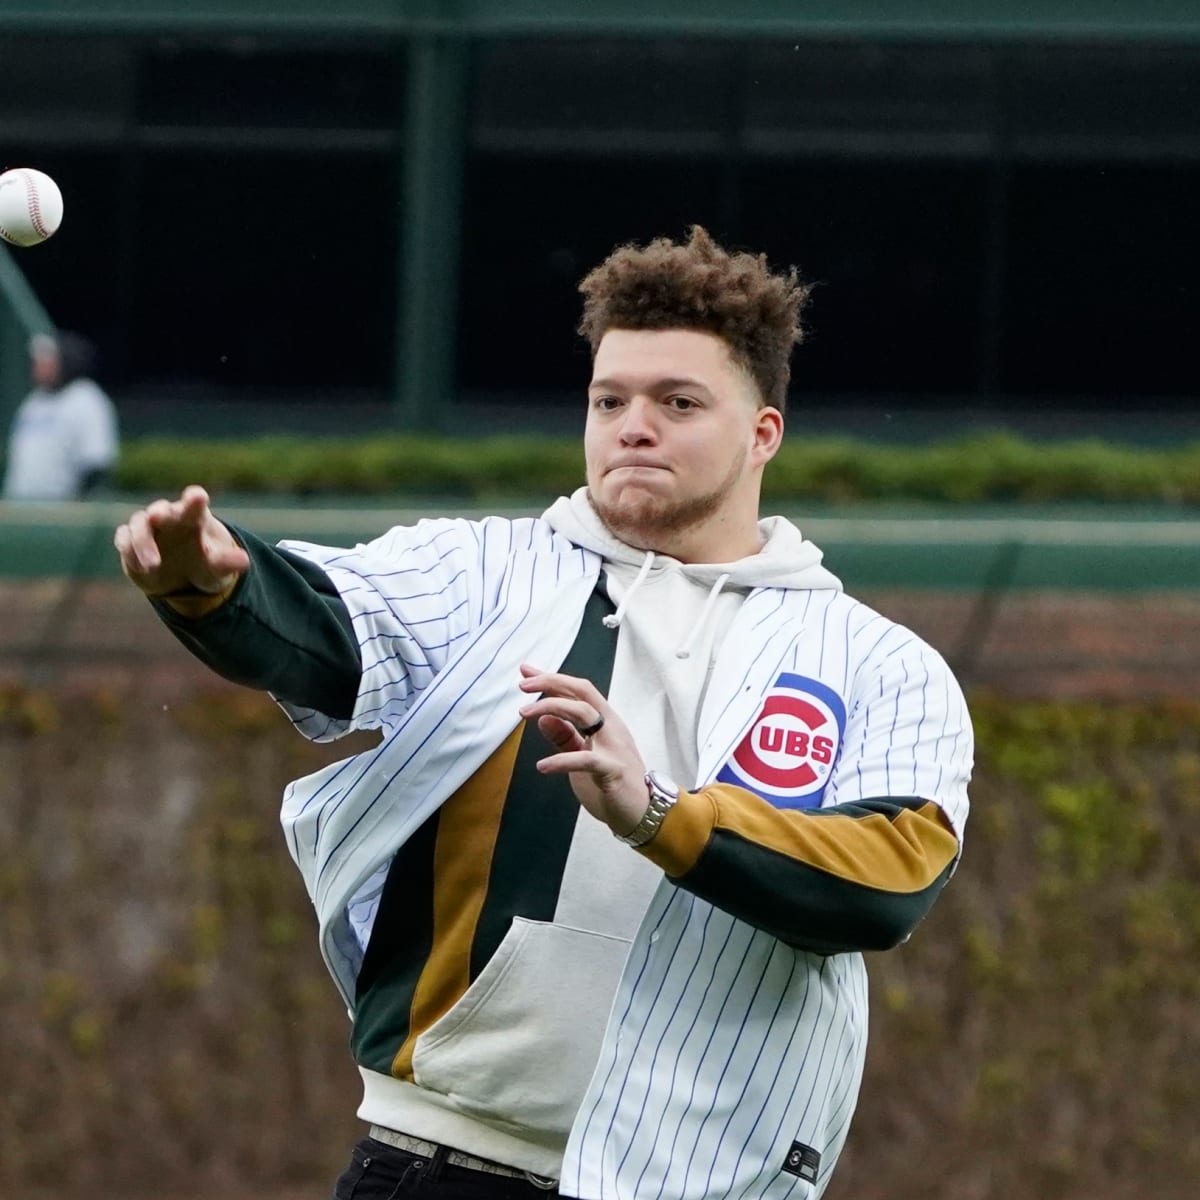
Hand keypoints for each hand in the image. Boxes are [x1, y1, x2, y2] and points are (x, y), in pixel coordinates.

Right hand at [113, 485, 248, 596]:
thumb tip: (245, 561)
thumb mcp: (219, 567)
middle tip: (157, 516)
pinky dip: (129, 551)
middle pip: (160, 509)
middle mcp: (168, 517)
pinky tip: (141, 567)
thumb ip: (229, 562)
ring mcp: (147, 528)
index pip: (195, 504)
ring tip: (154, 565)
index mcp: (194, 517)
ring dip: (142, 542)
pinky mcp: (129, 542)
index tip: (197, 496)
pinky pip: (124, 540)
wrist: (183, 577)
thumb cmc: (205, 562)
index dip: (195, 499)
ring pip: (138, 525)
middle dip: (159, 512)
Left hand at [518, 664, 648, 837]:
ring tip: (525, 713)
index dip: (553, 679)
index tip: (527, 671)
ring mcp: (614, 746)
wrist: (641, 813)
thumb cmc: (613, 784)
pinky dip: (561, 760)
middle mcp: (611, 727)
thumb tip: (543, 718)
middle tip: (523, 684)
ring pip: (584, 713)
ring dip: (551, 707)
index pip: (578, 691)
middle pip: (582, 692)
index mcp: (605, 722)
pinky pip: (585, 759)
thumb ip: (565, 737)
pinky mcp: (613, 770)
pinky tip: (543, 766)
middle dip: (552, 682)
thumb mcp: (583, 756)